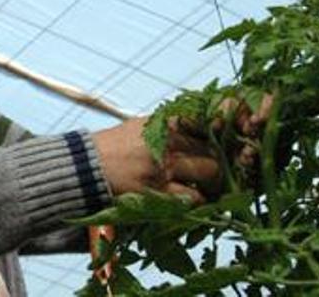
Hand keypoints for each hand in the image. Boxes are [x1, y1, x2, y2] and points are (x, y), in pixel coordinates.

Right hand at [92, 117, 219, 203]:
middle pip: (215, 147)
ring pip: (210, 172)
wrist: (87, 164)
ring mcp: (165, 165)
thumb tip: (200, 124)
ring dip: (213, 181)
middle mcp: (169, 140)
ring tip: (208, 185)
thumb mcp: (142, 125)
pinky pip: (192, 197)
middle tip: (217, 168)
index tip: (232, 133)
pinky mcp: (158, 190)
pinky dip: (197, 199)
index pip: (208, 119)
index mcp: (166, 121)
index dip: (225, 125)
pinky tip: (192, 198)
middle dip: (221, 159)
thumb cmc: (116, 144)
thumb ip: (170, 124)